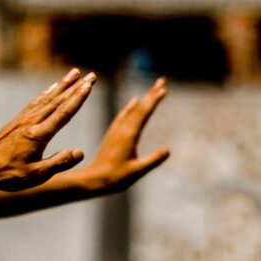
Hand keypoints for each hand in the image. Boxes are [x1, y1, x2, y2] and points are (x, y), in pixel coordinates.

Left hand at [0, 68, 96, 190]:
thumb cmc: (8, 174)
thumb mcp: (36, 175)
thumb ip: (58, 163)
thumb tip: (80, 152)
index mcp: (39, 134)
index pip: (63, 113)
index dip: (78, 98)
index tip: (89, 85)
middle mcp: (32, 122)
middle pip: (58, 101)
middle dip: (75, 87)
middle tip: (91, 75)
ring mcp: (23, 120)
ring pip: (47, 98)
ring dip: (62, 85)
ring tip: (73, 73)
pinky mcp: (17, 121)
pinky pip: (35, 102)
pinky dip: (46, 93)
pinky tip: (51, 88)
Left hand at [77, 78, 169, 193]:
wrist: (92, 179)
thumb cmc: (115, 178)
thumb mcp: (137, 171)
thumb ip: (153, 160)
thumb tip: (167, 150)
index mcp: (128, 135)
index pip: (143, 113)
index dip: (154, 100)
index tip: (163, 89)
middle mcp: (122, 129)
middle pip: (139, 107)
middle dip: (151, 94)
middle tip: (162, 81)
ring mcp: (116, 130)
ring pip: (132, 110)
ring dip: (143, 99)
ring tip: (153, 90)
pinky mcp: (113, 134)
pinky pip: (123, 115)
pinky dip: (131, 107)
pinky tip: (134, 103)